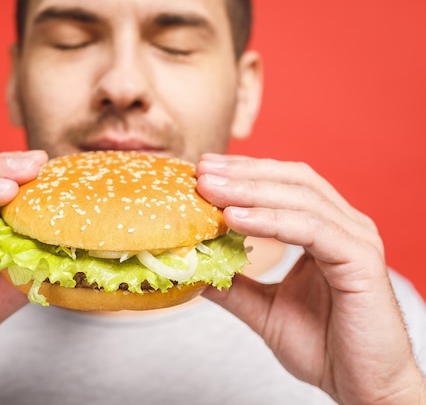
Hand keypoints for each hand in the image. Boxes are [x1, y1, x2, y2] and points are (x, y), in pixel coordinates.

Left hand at [196, 154, 425, 404]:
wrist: (361, 387)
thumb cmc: (323, 347)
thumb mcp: (264, 308)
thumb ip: (233, 283)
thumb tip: (193, 266)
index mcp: (325, 229)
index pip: (283, 184)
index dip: (243, 173)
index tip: (203, 171)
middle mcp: (344, 226)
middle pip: (291, 180)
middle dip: (242, 173)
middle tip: (201, 170)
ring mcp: (356, 240)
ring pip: (300, 197)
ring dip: (249, 190)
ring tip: (210, 189)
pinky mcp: (360, 261)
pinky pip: (311, 229)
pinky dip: (270, 220)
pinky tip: (235, 218)